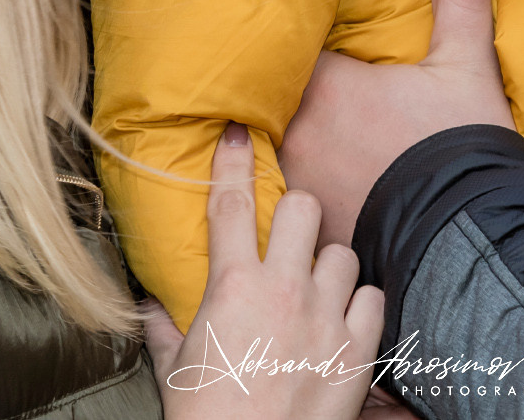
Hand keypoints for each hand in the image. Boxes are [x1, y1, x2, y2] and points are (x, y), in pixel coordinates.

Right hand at [147, 123, 383, 418]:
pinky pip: (372, 296)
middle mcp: (283, 291)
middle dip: (297, 216)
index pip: (231, 204)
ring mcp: (325, 317)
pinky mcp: (357, 348)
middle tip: (290, 238)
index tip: (238, 132)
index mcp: (232, 288)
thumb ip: (165, 327)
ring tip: (317, 289)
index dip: (234, 160)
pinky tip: (344, 320)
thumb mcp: (175, 369)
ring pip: (343, 251)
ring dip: (329, 266)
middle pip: (304, 208)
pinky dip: (359, 304)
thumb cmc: (207, 418)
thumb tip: (152, 304)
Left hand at [278, 0, 514, 248]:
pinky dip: (290, 181)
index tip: (284, 23)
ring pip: (271, 146)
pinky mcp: (310, 224)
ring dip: (279, 134)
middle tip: (271, 67)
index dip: (282, 34)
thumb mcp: (466, 65)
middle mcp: (296, 134)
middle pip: (268, 96)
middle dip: (274, 83)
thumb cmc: (462, 147)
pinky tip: (305, 178)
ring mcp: (297, 184)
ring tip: (282, 126)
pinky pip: (284, 192)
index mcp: (325, 87)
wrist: (469, 241)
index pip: (281, 45)